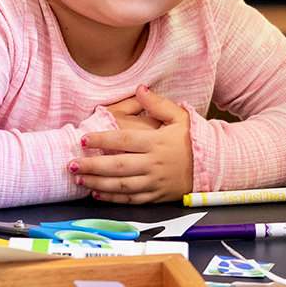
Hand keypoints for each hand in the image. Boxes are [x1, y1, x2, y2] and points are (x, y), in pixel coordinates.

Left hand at [70, 85, 193, 202]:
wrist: (214, 165)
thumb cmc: (194, 139)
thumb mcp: (180, 116)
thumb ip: (157, 104)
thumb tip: (140, 88)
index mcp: (157, 142)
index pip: (123, 141)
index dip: (101, 140)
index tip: (82, 140)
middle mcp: (154, 164)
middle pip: (117, 166)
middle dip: (92, 166)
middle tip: (71, 164)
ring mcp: (154, 182)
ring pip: (121, 185)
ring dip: (97, 183)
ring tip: (78, 179)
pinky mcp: (156, 196)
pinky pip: (131, 199)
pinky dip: (113, 198)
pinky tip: (96, 193)